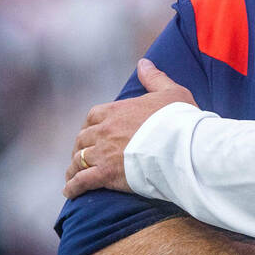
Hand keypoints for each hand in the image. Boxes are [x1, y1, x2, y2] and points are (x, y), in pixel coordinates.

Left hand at [63, 59, 198, 197]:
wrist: (184, 146)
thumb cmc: (181, 120)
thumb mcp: (172, 93)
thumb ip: (155, 78)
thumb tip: (143, 62)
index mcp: (116, 111)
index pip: (92, 117)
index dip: (90, 127)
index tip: (91, 134)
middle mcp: (104, 130)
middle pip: (83, 139)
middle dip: (80, 148)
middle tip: (82, 157)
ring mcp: (103, 152)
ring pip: (79, 160)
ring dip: (74, 168)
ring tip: (73, 176)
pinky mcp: (106, 174)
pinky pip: (82, 181)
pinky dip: (74, 187)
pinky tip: (71, 192)